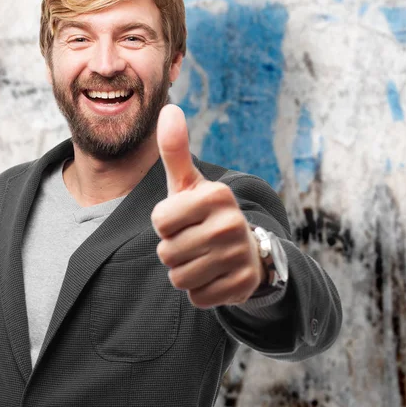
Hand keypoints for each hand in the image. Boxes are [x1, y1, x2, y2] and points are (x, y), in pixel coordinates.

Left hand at [151, 104, 266, 308]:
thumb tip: (169, 108)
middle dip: (173, 250)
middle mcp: (233, 224)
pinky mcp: (244, 285)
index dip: (165, 224)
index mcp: (216, 195)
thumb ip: (175, 150)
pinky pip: (197, 298)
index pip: (159, 221)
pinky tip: (214, 275)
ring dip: (184, 272)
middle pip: (167, 253)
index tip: (184, 219)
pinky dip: (200, 291)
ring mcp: (240, 256)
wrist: (246, 249)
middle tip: (195, 241)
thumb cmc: (204, 214)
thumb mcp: (189, 184)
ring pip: (179, 278)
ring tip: (203, 258)